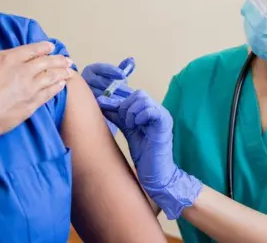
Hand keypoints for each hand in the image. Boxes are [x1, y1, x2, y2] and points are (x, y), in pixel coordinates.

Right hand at [0, 29, 73, 135]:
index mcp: (7, 59)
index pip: (30, 50)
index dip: (42, 47)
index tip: (51, 46)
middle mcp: (22, 71)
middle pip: (46, 62)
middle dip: (58, 59)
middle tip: (67, 59)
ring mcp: (29, 88)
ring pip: (51, 77)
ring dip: (62, 72)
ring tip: (70, 70)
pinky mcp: (31, 104)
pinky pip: (49, 93)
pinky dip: (57, 88)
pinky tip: (62, 86)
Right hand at [81, 58, 134, 134]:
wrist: (95, 100)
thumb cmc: (106, 86)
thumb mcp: (114, 77)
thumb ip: (122, 68)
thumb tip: (131, 60)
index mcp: (91, 71)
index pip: (101, 68)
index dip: (113, 71)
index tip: (123, 75)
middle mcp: (85, 80)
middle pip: (100, 82)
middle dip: (115, 87)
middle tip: (128, 92)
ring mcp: (84, 93)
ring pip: (99, 94)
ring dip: (113, 97)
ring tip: (125, 100)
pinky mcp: (88, 104)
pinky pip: (98, 105)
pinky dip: (109, 106)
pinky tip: (118, 108)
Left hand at [103, 90, 201, 219]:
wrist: (155, 172)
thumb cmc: (143, 153)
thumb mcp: (127, 129)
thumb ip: (117, 115)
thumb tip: (101, 102)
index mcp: (150, 110)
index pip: (133, 95)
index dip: (118, 101)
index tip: (103, 106)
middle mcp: (158, 110)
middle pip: (138, 94)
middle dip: (126, 107)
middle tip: (125, 124)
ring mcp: (162, 115)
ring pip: (143, 99)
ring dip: (131, 112)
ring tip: (131, 127)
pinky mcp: (165, 123)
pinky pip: (151, 110)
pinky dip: (140, 116)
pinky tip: (136, 127)